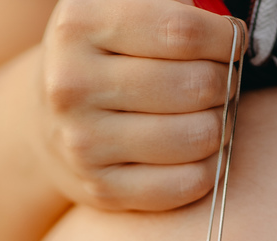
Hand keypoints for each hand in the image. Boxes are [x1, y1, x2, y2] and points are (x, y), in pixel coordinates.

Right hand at [34, 0, 246, 210]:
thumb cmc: (105, 59)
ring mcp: (83, 143)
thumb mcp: (120, 12)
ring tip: (207, 114)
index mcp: (79, 25)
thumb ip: (172, 11)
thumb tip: (228, 31)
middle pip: (197, 85)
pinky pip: (188, 183)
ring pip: (199, 136)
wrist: (47, 122)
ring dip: (221, 125)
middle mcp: (72, 85)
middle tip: (217, 81)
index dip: (224, 38)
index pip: (183, 31)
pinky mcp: (101, 188)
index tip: (230, 42)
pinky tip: (197, 151)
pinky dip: (210, 166)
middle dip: (225, 82)